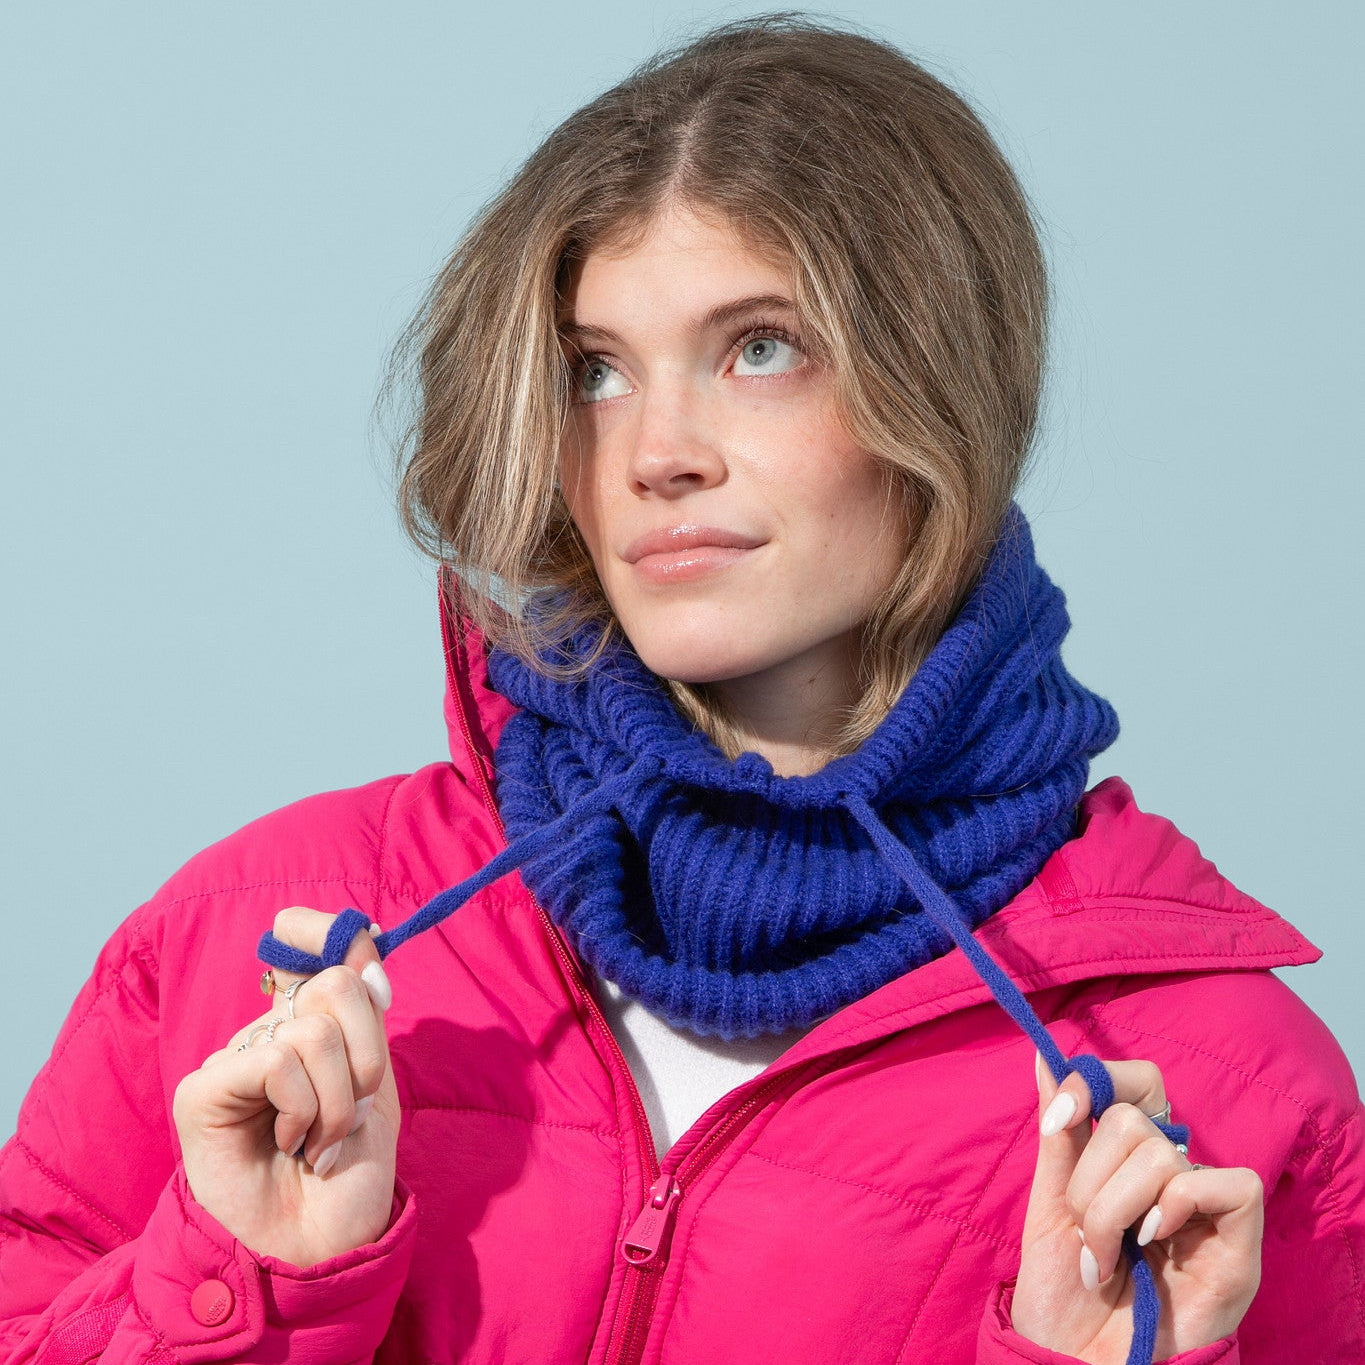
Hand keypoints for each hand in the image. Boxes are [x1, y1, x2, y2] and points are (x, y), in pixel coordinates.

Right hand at [172, 907, 397, 1267]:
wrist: (320, 1245)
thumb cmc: (349, 1173)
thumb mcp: (375, 1084)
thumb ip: (368, 1014)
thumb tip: (363, 938)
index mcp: (312, 1024)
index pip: (308, 941)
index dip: (327, 930)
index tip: (364, 953)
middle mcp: (270, 1031)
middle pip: (336, 985)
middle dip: (367, 1058)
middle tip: (352, 1114)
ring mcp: (235, 1057)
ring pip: (314, 1028)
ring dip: (339, 1100)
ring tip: (322, 1142)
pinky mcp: (203, 1088)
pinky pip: (277, 1061)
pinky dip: (303, 1108)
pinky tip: (289, 1145)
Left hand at [1011, 1053, 1263, 1362]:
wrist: (1075, 1363)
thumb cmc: (1065, 1295)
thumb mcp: (1051, 1205)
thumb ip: (1059, 1135)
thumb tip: (1044, 1056)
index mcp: (1129, 1162)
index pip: (1137, 1083)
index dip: (1097, 1082)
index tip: (1058, 1120)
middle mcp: (1172, 1178)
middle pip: (1136, 1118)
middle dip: (1090, 1177)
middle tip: (1084, 1233)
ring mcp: (1207, 1213)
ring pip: (1163, 1154)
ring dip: (1113, 1209)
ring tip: (1104, 1259)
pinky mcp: (1240, 1248)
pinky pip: (1231, 1185)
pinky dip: (1178, 1204)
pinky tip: (1150, 1242)